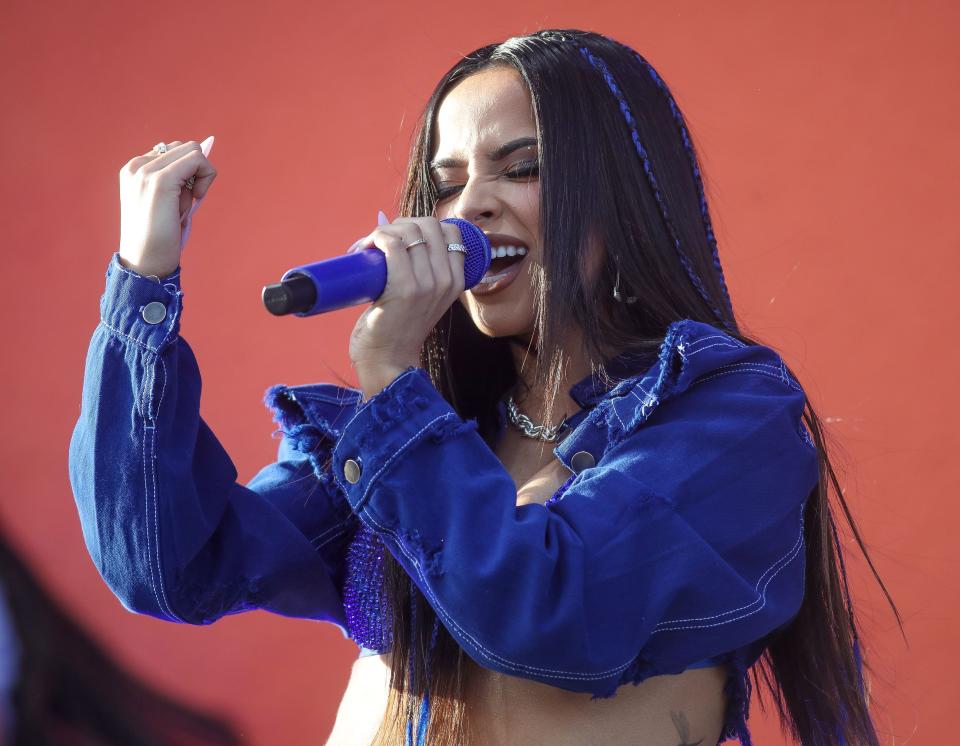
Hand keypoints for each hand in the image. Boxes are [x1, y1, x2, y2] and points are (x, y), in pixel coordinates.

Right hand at [118, 137, 216, 278]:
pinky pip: (197, 160)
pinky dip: (206, 178)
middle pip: (185, 148)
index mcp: (134, 170)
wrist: (145, 263)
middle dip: (195, 174)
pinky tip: (196, 200)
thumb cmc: (160, 238)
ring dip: (199, 179)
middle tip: (186, 203)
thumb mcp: (169, 202)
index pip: (173, 152)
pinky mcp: (161, 179)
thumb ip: (181, 178)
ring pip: (193, 151)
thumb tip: (207, 146)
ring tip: (184, 206)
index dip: (188, 174)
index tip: (183, 199)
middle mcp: (136, 166)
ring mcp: (146, 171)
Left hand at [349, 215, 465, 396]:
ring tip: (368, 248)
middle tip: (380, 242)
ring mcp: (428, 284)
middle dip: (400, 224)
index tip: (401, 238)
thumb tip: (389, 225)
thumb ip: (422, 269)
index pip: (450, 230)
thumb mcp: (424, 297)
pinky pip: (394, 244)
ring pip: (409, 231)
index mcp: (456, 280)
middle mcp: (446, 280)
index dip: (422, 226)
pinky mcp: (405, 289)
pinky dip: (377, 238)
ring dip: (383, 232)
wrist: (388, 361)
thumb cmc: (398, 327)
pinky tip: (365, 249)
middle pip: (429, 225)